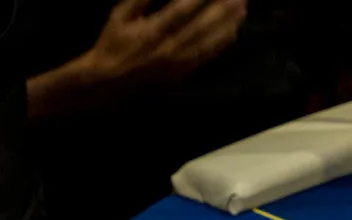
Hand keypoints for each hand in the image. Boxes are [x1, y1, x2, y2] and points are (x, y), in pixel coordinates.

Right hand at [85, 0, 246, 88]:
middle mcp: (169, 48)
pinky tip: (233, 31)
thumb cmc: (114, 42)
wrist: (109, 80)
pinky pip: (206, 56)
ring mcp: (178, 63)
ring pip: (209, 42)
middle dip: (222, 8)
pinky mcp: (183, 73)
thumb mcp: (121, 14)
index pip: (182, 10)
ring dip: (228, 24)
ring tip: (243, 8)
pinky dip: (221, 43)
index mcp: (153, 32)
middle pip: (202, 25)